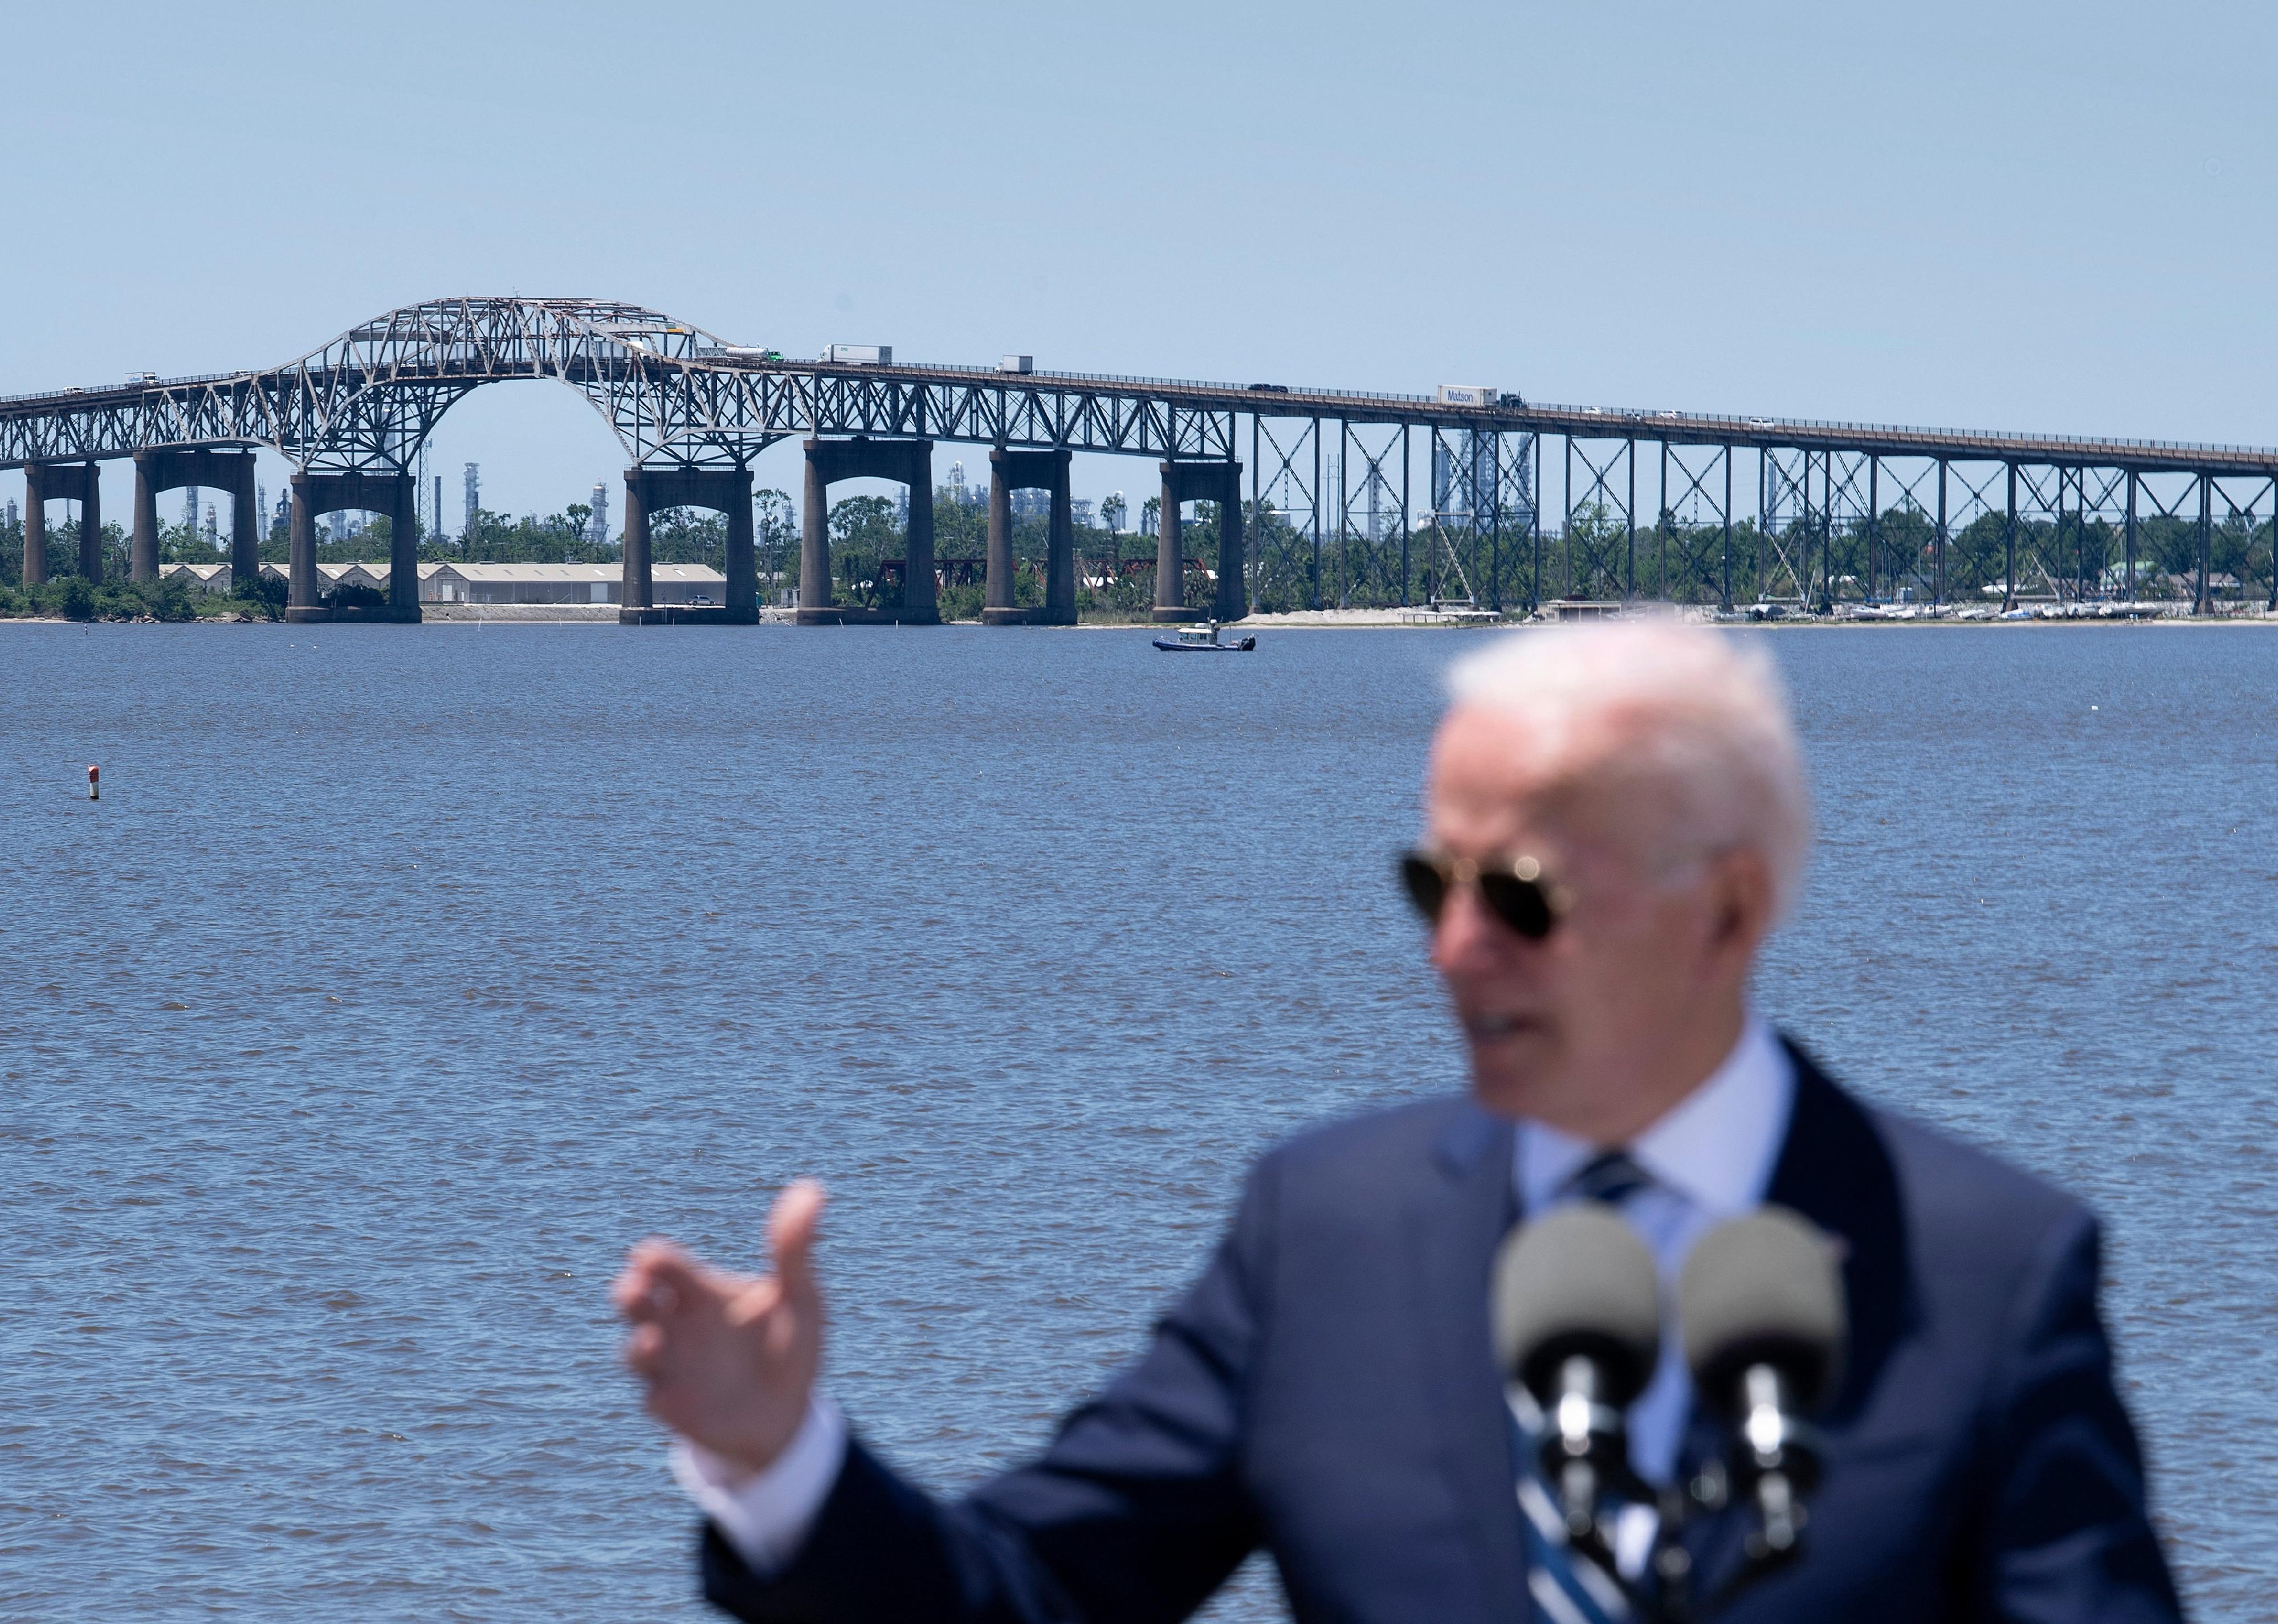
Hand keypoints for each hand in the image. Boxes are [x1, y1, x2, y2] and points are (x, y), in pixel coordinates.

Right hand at [614, 1180, 827, 1474]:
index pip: (664, 1266)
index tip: (652, 1258)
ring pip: (635, 1352)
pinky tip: (670, 1395)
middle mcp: (676, 1326)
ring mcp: (671, 1367)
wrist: (789, 1413)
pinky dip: (661, 1394)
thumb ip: (794, 1247)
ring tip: (650, 1340)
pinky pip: (657, 1399)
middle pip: (635, 1302)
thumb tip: (813, 1188)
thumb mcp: (799, 1296)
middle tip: (635, 1287)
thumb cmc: (790, 1343)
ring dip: (638, 1346)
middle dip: (628, 1293)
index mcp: (699, 1292)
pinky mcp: (675, 1407)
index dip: (654, 1259)